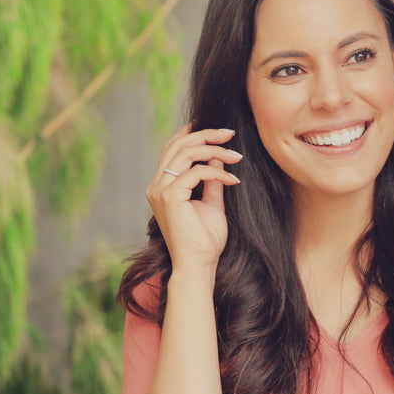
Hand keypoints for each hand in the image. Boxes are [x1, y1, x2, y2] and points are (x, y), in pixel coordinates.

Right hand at [146, 125, 241, 269]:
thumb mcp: (211, 203)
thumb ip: (211, 179)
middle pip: (178, 145)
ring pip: (186, 153)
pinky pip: (196, 172)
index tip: (216, 129)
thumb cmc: (204, 241)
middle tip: (230, 133)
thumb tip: (217, 155)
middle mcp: (156, 186)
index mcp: (161, 186)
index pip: (172, 149)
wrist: (199, 265)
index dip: (191, 133)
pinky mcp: (171, 197)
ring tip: (236, 156)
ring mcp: (160, 191)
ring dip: (215, 150)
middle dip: (206, 135)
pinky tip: (234, 180)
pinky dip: (218, 172)